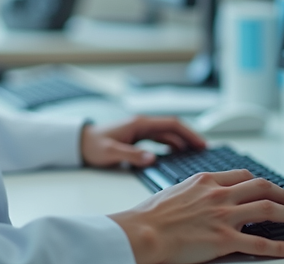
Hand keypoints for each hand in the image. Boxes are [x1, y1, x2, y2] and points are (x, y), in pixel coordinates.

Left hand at [80, 116, 205, 167]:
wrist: (79, 143)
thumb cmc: (93, 146)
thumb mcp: (111, 153)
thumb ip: (132, 156)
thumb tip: (153, 158)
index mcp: (139, 124)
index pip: (171, 124)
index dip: (188, 133)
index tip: (200, 143)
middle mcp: (142, 124)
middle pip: (172, 128)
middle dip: (189, 136)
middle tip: (204, 149)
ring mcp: (140, 130)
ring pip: (167, 133)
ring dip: (181, 141)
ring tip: (195, 153)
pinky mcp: (137, 137)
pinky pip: (159, 139)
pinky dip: (171, 144)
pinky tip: (177, 154)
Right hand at [110, 169, 283, 263]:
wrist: (141, 232)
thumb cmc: (150, 216)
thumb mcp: (174, 191)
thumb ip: (195, 191)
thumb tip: (200, 196)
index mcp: (206, 181)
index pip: (243, 176)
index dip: (261, 182)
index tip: (270, 188)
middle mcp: (219, 194)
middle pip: (262, 187)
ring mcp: (224, 216)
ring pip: (268, 209)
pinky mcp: (224, 240)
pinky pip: (260, 242)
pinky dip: (281, 247)